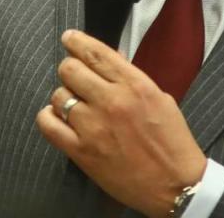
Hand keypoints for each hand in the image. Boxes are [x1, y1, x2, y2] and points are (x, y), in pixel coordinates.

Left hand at [36, 29, 206, 216]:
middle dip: (70, 69)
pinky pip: (48, 124)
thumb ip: (130, 77)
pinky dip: (49, 117)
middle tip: (74, 76)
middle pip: (70, 69)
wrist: (175, 185)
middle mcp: (111, 101)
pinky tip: (58, 119)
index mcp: (134, 85)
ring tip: (74, 105)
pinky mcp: (81, 151)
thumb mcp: (159, 98)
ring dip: (63, 96)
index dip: (76, 41)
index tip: (69, 38)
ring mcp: (93, 126)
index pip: (95, 53)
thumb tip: (107, 59)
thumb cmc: (171, 142)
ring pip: (58, 95)